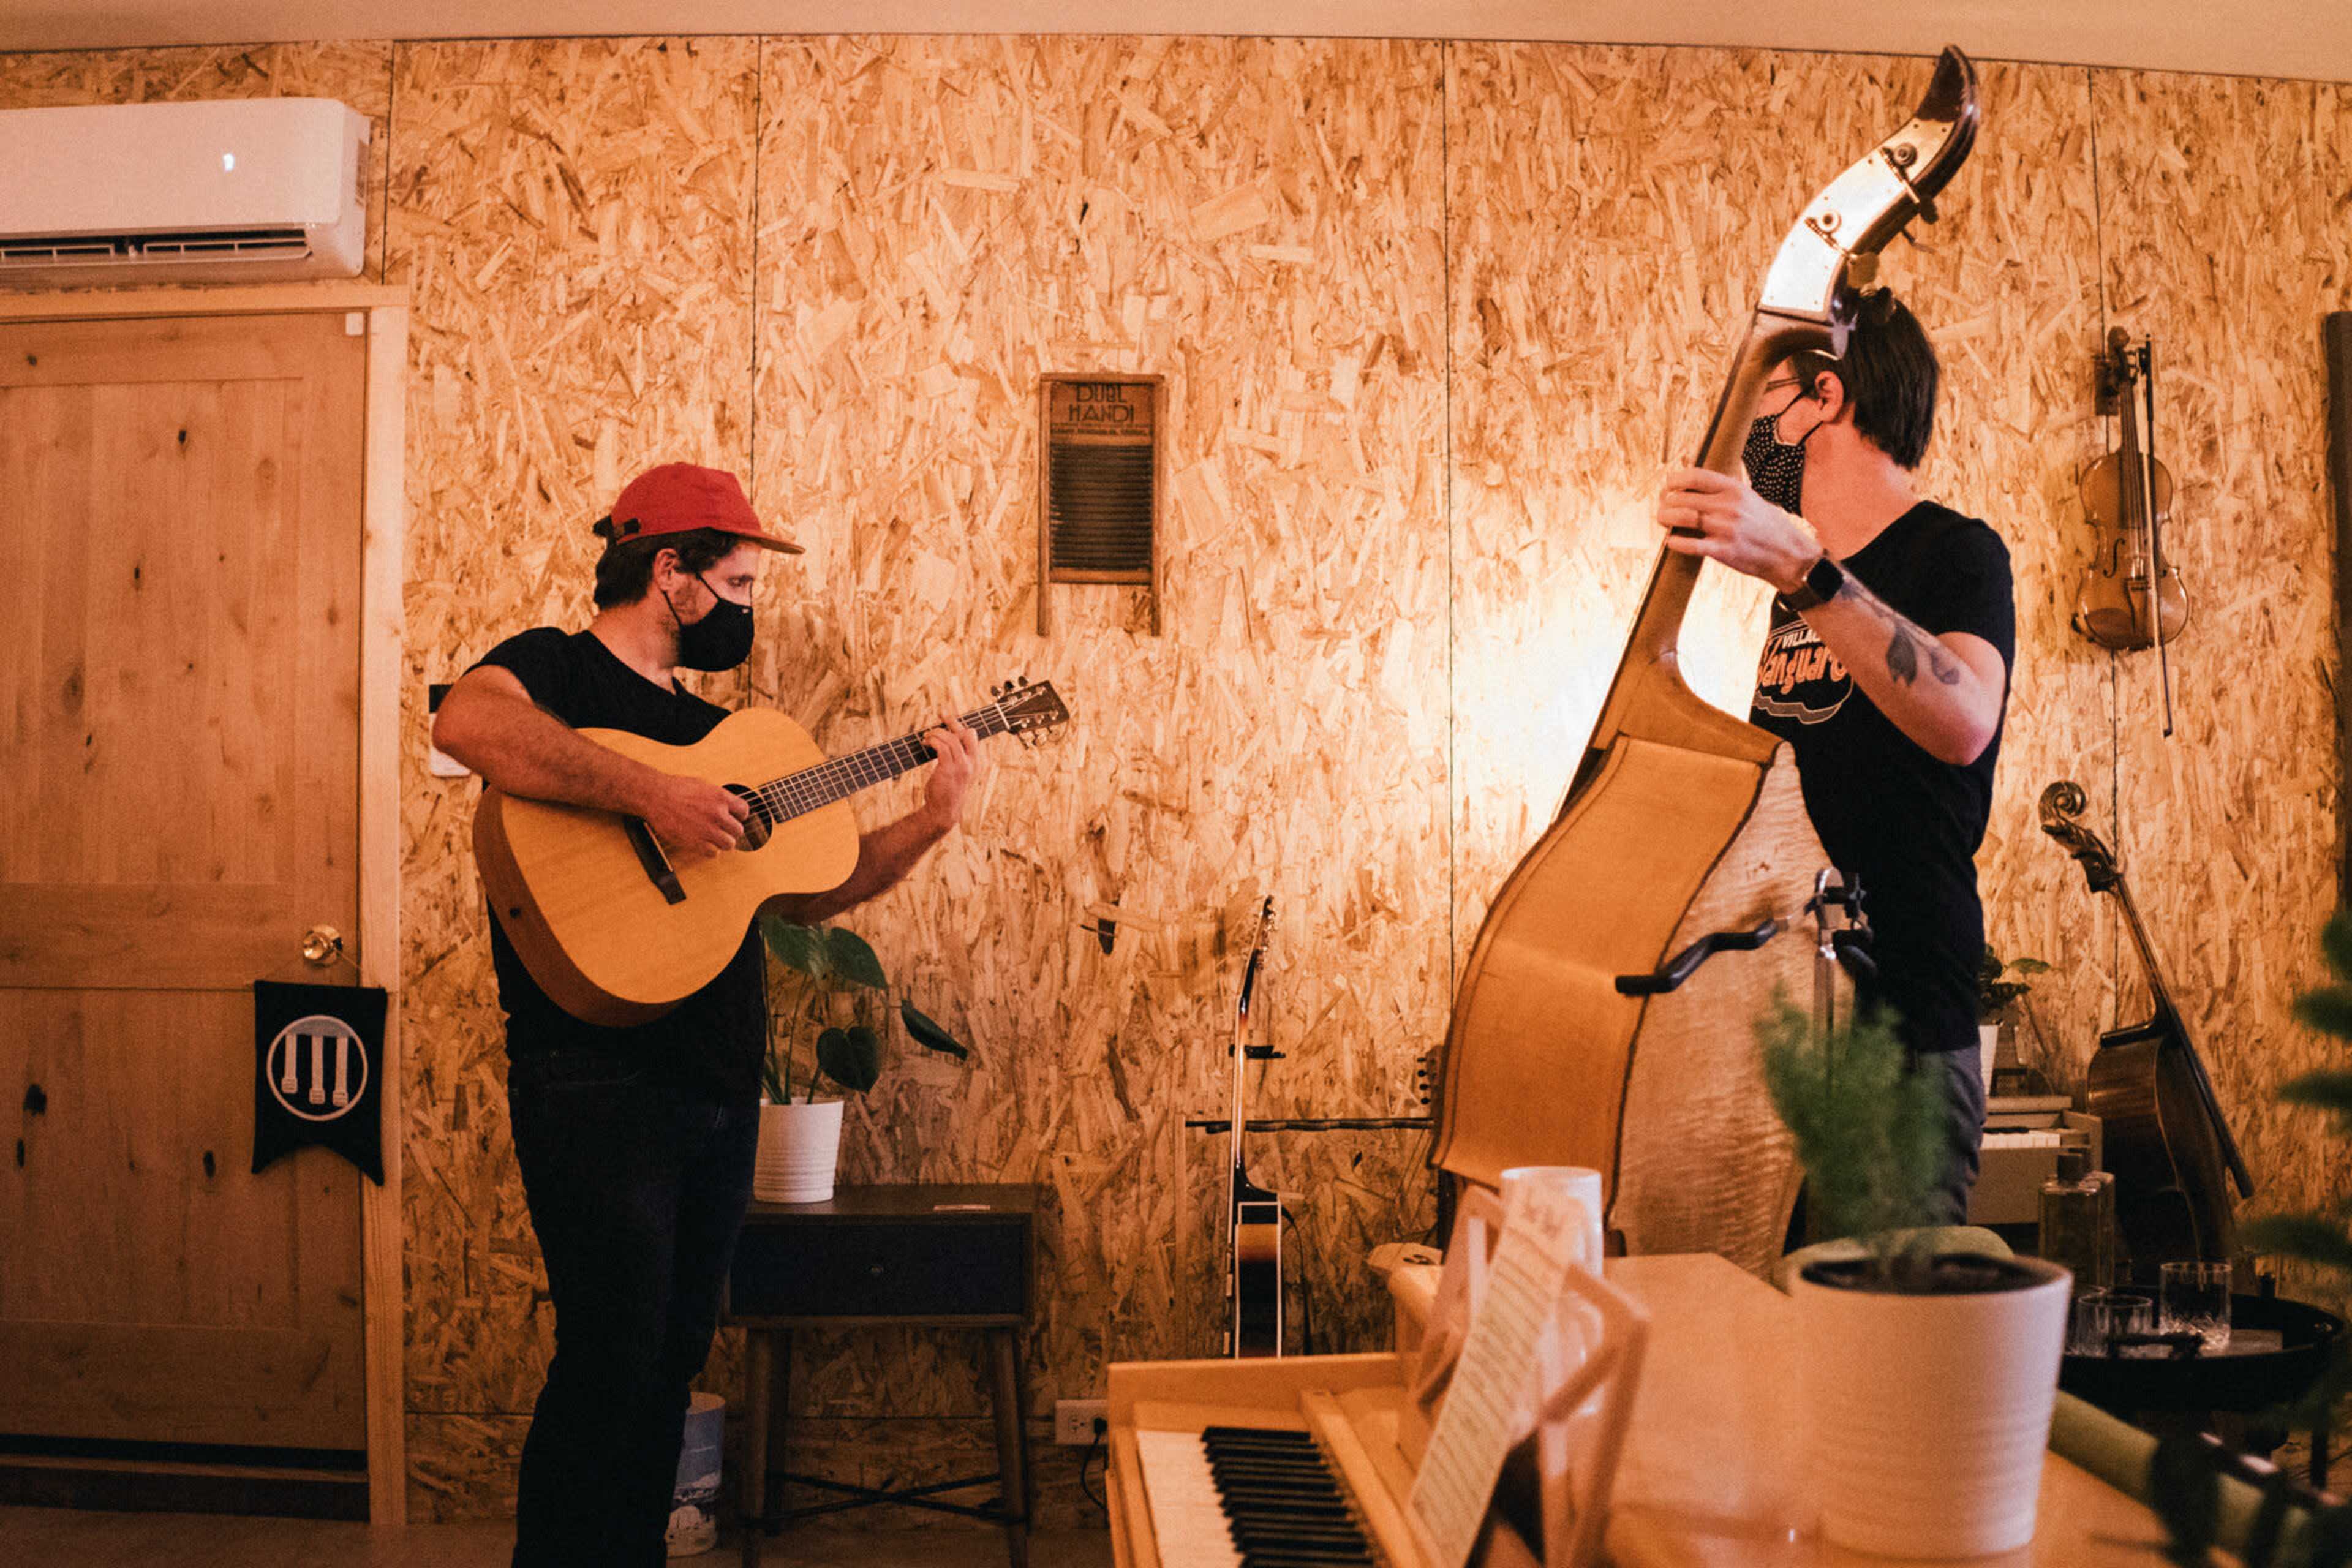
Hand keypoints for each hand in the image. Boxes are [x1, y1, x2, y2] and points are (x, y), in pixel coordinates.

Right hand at [637, 771, 748, 862]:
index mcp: (721, 797)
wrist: (656, 797)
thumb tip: (728, 804)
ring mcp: (708, 829)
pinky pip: (713, 853)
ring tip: (714, 838)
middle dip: (731, 830)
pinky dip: (710, 851)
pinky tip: (704, 844)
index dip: (739, 815)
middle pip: (738, 830)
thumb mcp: (703, 785)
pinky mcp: (696, 842)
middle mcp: (718, 813)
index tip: (734, 817)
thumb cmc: (676, 788)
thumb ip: (718, 797)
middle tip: (722, 829)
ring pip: (729, 844)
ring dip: (722, 842)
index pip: (744, 810)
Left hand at [918, 713, 984, 834]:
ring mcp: (962, 766)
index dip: (961, 725)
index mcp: (977, 762)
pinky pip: (942, 747)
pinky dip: (933, 741)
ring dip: (937, 733)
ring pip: (951, 738)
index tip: (948, 719)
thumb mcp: (957, 773)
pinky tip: (926, 743)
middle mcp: (972, 763)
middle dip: (953, 721)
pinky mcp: (949, 769)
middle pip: (966, 733)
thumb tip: (945, 739)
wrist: (943, 811)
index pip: (972, 736)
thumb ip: (957, 757)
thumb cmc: (947, 791)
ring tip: (927, 737)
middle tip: (941, 713)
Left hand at [1655, 467, 1821, 593]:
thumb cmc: (1767, 525)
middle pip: (1682, 498)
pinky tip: (1671, 541)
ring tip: (1664, 521)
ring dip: (1665, 519)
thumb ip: (1726, 490)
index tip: (1668, 486)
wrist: (1788, 554)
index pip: (1695, 476)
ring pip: (1681, 517)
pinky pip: (1690, 545)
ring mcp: (1725, 528)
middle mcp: (1728, 506)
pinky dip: (1675, 542)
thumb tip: (1696, 480)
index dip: (1675, 480)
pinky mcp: (1723, 551)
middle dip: (1666, 502)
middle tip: (1663, 507)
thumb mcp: (1750, 498)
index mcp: (1735, 489)